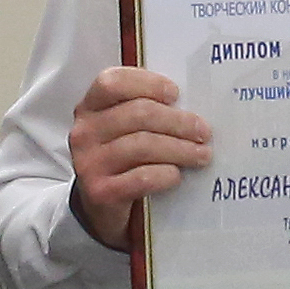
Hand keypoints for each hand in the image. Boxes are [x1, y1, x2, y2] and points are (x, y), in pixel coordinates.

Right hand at [69, 68, 211, 248]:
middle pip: (138, 114)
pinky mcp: (100, 191)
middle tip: (203, 131)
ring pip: (143, 145)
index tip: (175, 94)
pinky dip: (166, 174)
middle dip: (178, 121)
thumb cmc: (123, 158)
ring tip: (202, 154)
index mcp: (90, 107)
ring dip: (180, 149)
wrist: (101, 206)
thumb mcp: (125, 128)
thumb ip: (146, 109)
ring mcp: (89, 162)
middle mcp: (85, 132)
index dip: (148, 83)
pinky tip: (177, 175)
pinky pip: (142, 177)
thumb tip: (190, 104)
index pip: (113, 82)